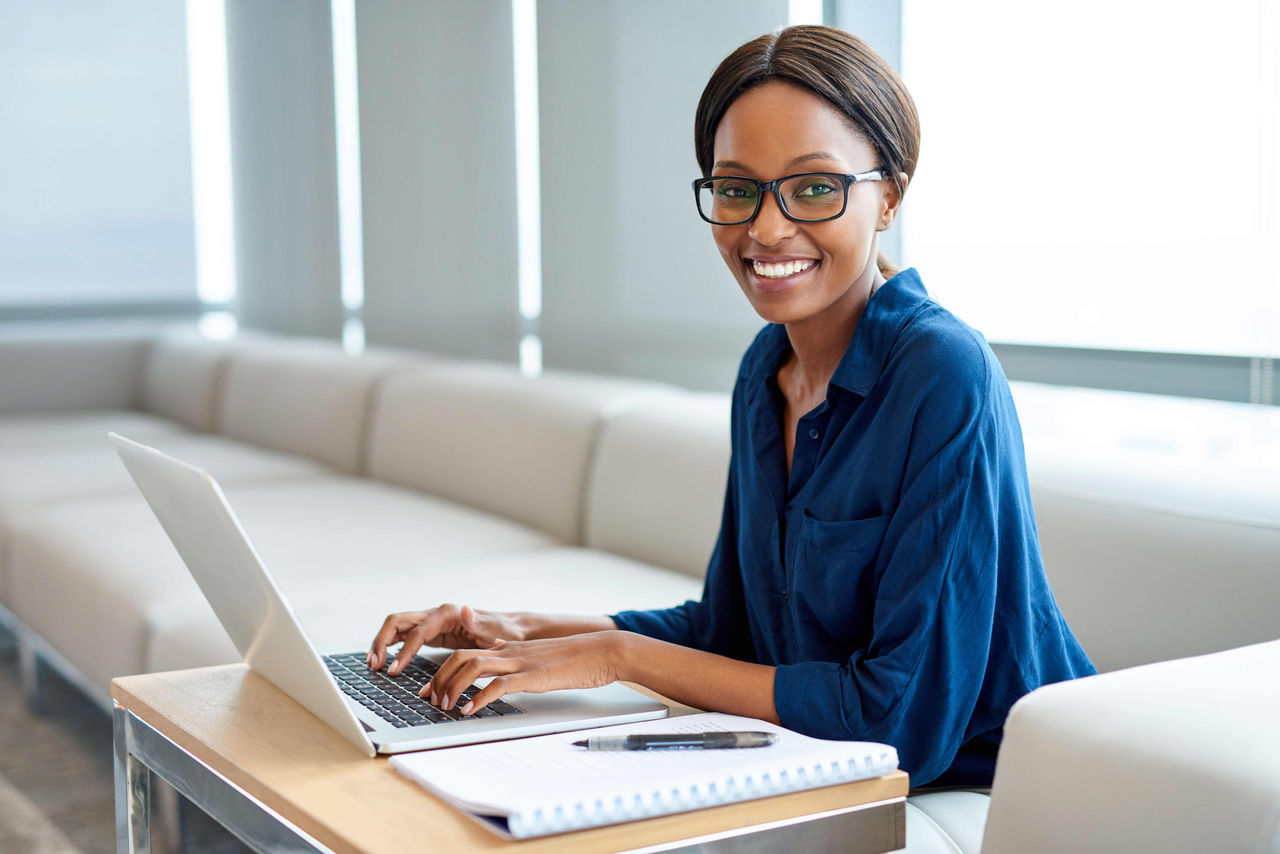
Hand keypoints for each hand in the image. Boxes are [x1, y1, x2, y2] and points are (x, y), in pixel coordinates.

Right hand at [368, 604, 524, 674]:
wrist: (510, 630)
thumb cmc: (503, 631)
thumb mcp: (494, 629)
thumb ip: (478, 622)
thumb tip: (465, 610)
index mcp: (447, 613)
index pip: (417, 631)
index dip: (404, 651)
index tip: (394, 670)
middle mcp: (436, 614)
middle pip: (398, 621)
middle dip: (382, 641)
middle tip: (375, 665)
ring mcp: (432, 622)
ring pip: (397, 628)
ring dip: (382, 643)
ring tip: (374, 665)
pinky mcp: (432, 632)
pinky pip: (405, 637)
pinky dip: (393, 647)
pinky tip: (386, 661)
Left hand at [422, 632, 623, 714]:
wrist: (603, 651)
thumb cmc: (576, 658)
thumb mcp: (539, 657)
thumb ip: (517, 658)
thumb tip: (499, 659)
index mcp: (509, 648)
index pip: (465, 653)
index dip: (442, 671)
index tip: (429, 688)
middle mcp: (510, 651)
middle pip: (460, 657)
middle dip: (439, 678)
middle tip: (430, 700)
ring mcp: (521, 662)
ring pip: (473, 666)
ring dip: (453, 687)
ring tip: (445, 706)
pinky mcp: (534, 675)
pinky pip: (499, 684)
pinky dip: (479, 697)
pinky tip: (470, 710)